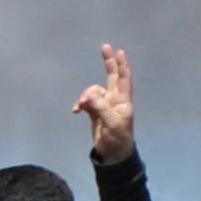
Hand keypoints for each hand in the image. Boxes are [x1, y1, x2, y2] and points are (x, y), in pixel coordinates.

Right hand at [73, 45, 135, 165]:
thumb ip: (100, 109)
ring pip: (93, 91)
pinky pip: (86, 102)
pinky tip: (76, 110)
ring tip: (81, 105)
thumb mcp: (112, 124)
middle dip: (108, 62)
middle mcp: (115, 99)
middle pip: (112, 76)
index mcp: (123, 100)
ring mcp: (104, 105)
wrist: (112, 153)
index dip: (122, 65)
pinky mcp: (95, 112)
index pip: (124, 78)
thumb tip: (89, 97)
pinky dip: (80, 104)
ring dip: (86, 95)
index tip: (119, 52)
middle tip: (105, 46)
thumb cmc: (118, 138)